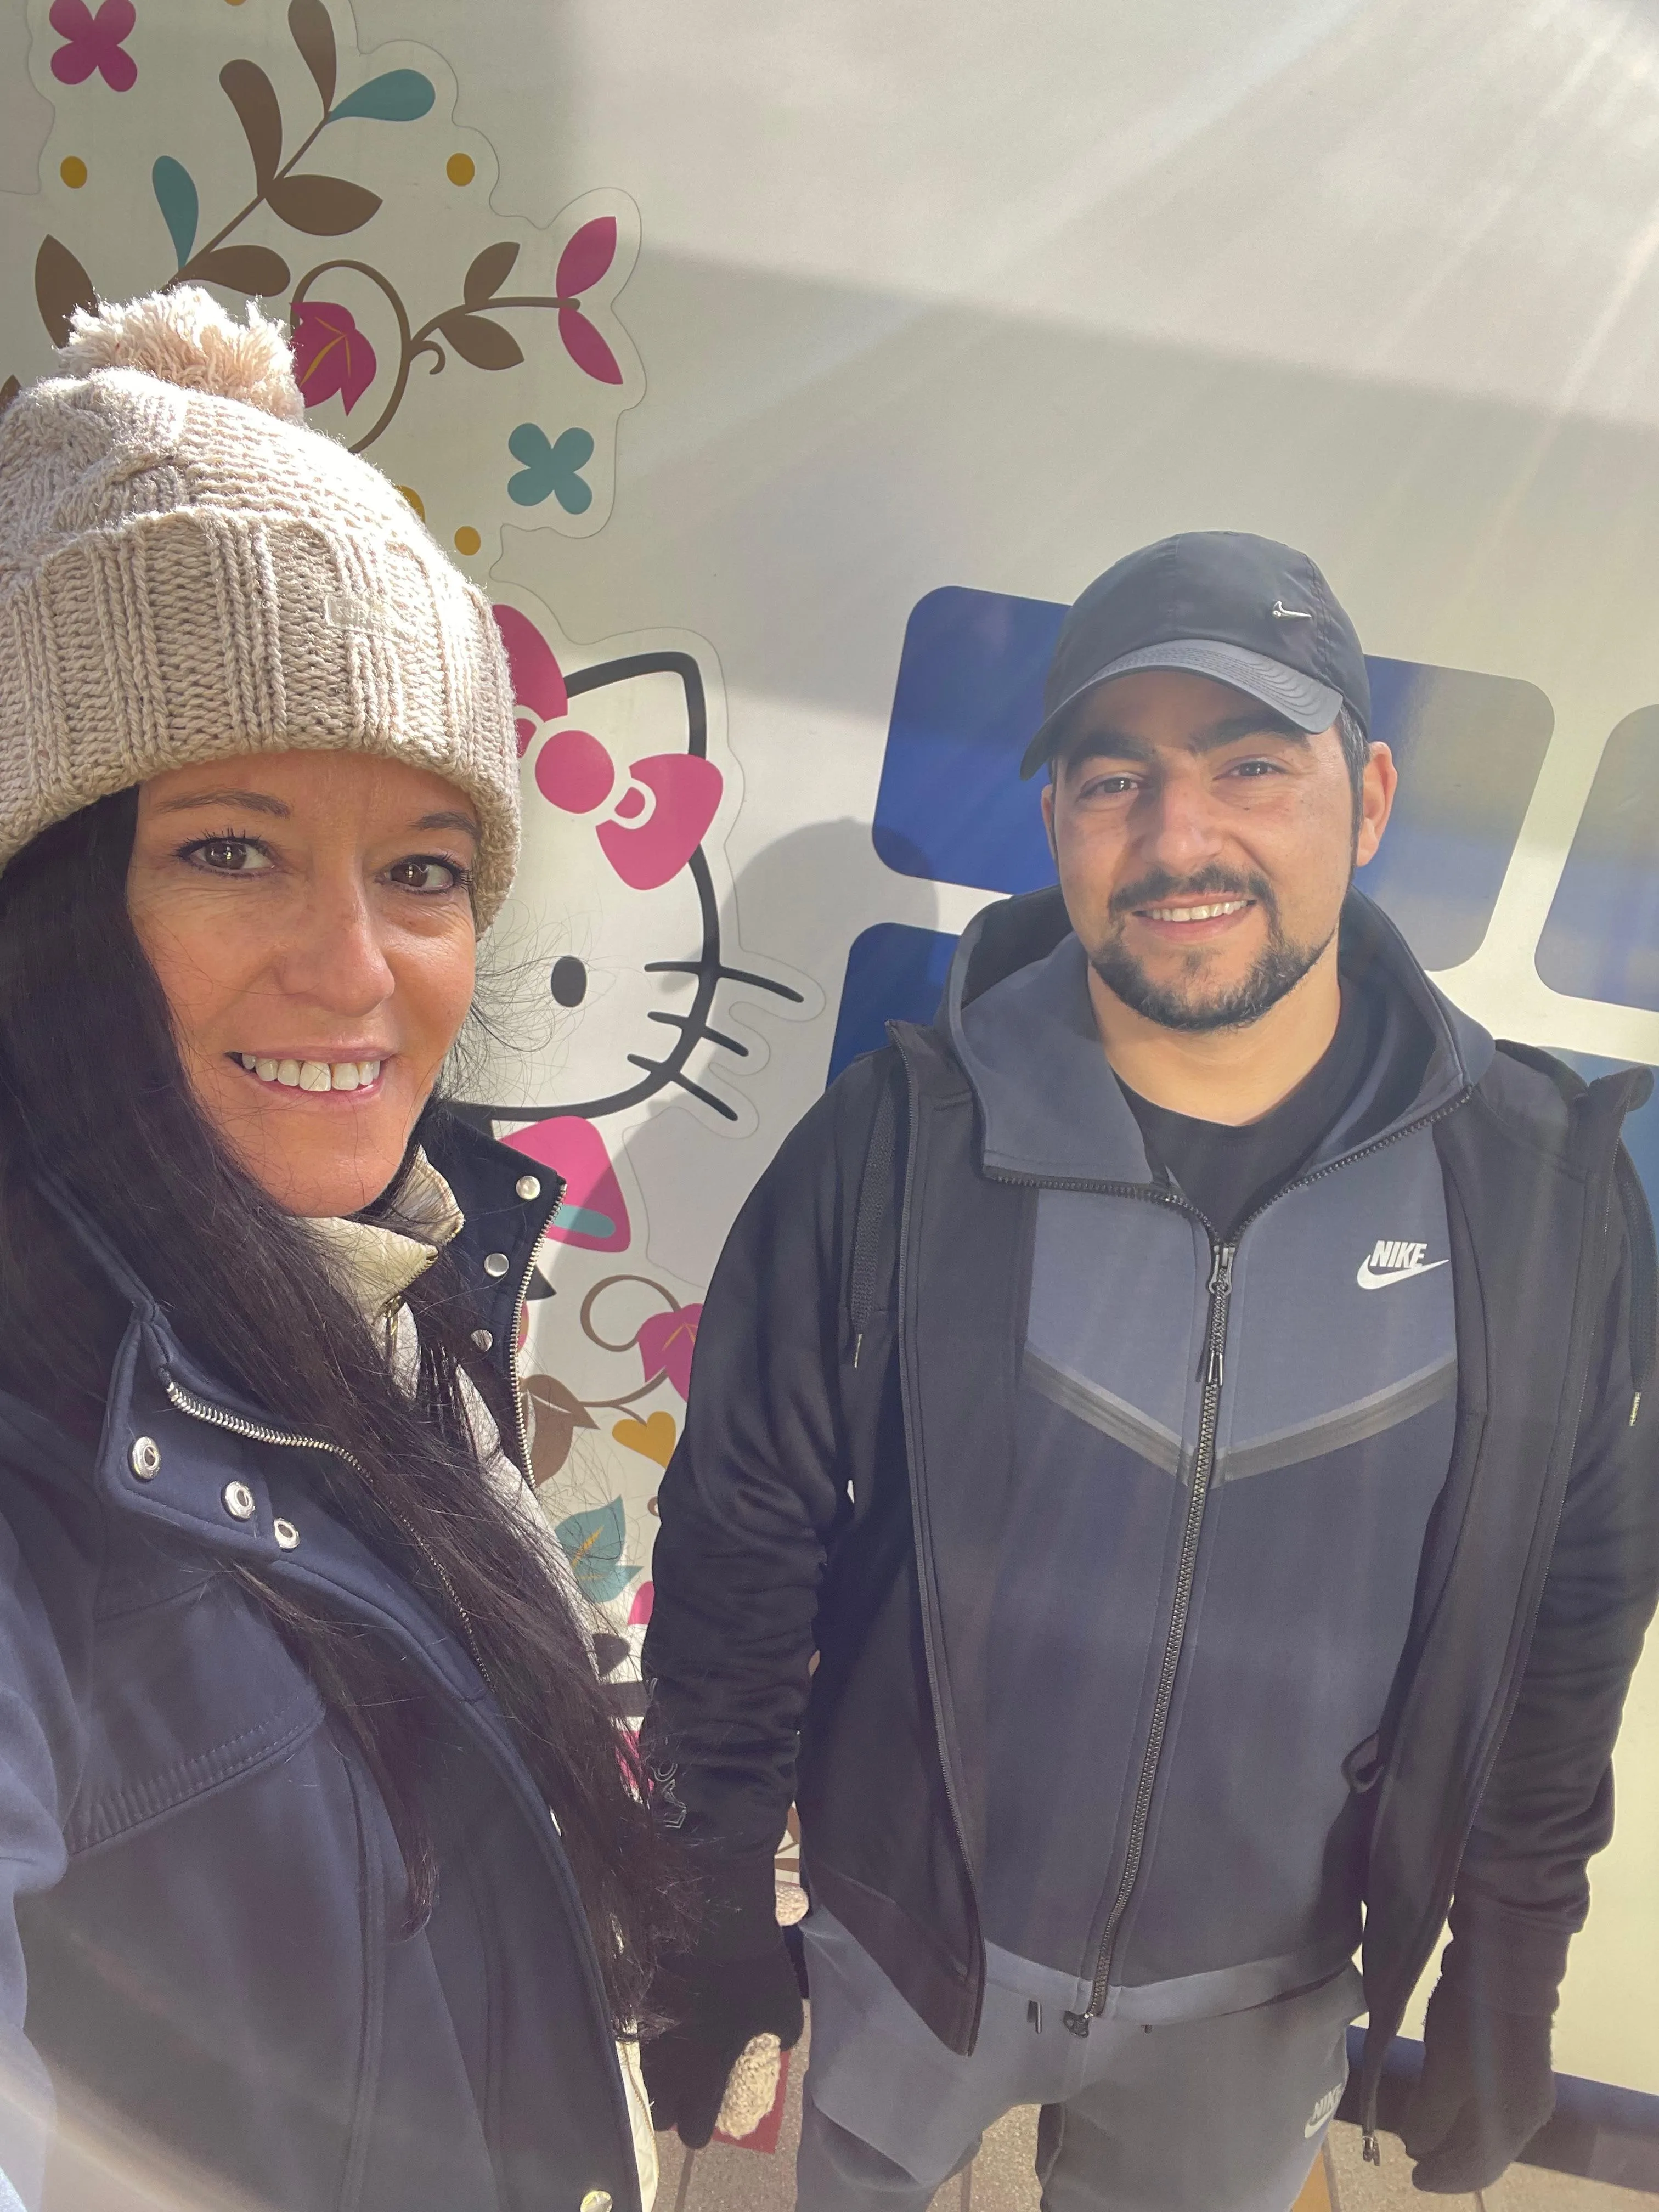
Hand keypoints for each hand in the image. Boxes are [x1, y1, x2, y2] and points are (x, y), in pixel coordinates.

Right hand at [641, 1934, 804, 2148]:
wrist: (717, 1922)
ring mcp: (649, 2038)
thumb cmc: (756, 1974)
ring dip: (659, 2076)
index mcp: (706, 2078)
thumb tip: (777, 2044)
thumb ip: (781, 2041)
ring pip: (645, 2079)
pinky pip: (640, 2039)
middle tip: (689, 2088)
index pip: (692, 2133)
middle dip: (673, 2108)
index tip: (709, 2112)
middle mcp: (670, 2068)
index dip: (701, 2127)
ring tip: (676, 2056)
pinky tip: (667, 2022)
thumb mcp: (786, 2014)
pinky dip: (651, 2039)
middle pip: (660, 2114)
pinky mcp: (637, 2008)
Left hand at [1403, 1974, 1554, 2191]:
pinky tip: (1446, 2106)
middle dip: (1451, 2159)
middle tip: (1417, 2160)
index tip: (1414, 2177)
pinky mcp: (1520, 2062)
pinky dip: (1468, 2113)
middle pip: (1487, 2150)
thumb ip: (1430, 2116)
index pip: (1478, 2166)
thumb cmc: (1471, 2024)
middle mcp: (1528, 2111)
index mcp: (1513, 2122)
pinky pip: (1492, 2105)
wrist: (1505, 1963)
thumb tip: (1417, 2146)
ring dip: (1458, 2135)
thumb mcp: (1443, 2072)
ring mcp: (1527, 2086)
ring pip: (1490, 2127)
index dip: (1444, 2176)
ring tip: (1425, 2136)